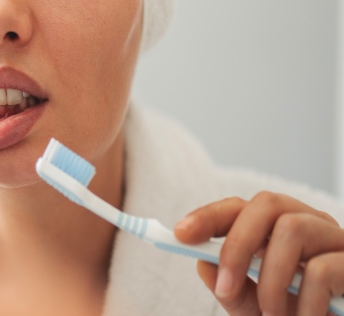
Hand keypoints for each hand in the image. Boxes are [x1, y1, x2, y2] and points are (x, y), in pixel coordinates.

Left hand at [175, 192, 343, 314]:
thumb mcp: (257, 308)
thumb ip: (232, 289)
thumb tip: (202, 264)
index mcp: (280, 229)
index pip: (240, 207)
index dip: (209, 215)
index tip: (180, 234)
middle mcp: (309, 223)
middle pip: (267, 204)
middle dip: (237, 244)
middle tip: (225, 288)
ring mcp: (336, 239)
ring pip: (293, 228)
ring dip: (272, 278)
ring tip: (271, 315)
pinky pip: (322, 269)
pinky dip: (305, 301)